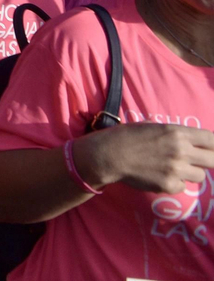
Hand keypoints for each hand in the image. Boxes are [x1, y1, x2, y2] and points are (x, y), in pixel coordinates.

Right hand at [87, 122, 213, 193]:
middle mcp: (181, 150)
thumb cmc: (127, 137)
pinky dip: (175, 183)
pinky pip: (183, 187)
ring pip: (200, 176)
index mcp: (177, 132)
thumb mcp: (152, 126)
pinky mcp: (169, 185)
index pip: (211, 139)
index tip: (212, 149)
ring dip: (191, 173)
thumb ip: (173, 133)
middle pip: (213, 160)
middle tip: (201, 162)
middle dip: (210, 161)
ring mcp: (176, 169)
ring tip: (175, 170)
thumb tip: (188, 138)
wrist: (109, 155)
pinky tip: (162, 177)